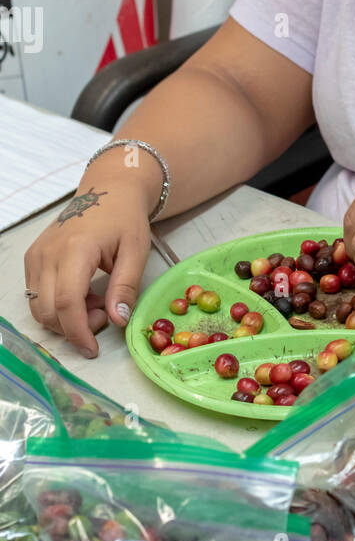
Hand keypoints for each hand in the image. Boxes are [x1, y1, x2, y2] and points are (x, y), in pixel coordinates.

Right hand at [23, 176, 151, 358]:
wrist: (107, 191)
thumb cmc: (124, 219)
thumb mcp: (136, 251)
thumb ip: (125, 287)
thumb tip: (117, 321)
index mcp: (75, 249)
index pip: (65, 302)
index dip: (77, 332)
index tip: (93, 349)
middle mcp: (47, 253)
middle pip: (47, 310)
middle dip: (74, 327)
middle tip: (103, 316)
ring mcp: (36, 255)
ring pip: (38, 306)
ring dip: (65, 318)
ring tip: (95, 302)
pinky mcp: (32, 258)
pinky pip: (36, 295)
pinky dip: (56, 305)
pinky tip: (82, 294)